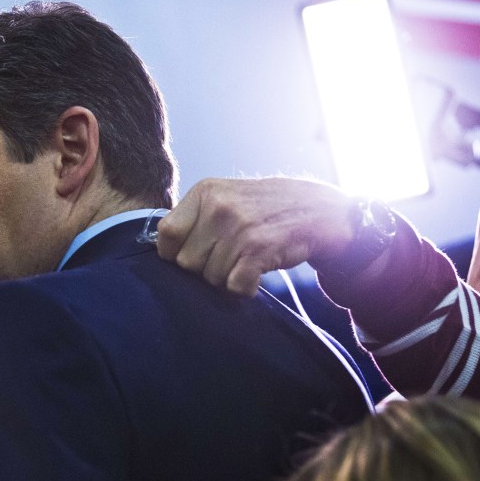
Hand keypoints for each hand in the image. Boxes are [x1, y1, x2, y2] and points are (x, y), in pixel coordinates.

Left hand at [156, 177, 355, 295]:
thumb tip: (161, 250)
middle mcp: (219, 207)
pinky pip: (234, 286)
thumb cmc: (263, 209)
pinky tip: (255, 274)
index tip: (193, 254)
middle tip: (228, 257)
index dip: (174, 253)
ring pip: (210, 278)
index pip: (166, 234)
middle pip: (186, 263)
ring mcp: (239, 228)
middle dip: (204, 269)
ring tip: (246, 259)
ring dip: (226, 278)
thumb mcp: (225, 197)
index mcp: (205, 192)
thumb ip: (193, 218)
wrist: (319, 210)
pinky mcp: (259, 250)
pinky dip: (244, 288)